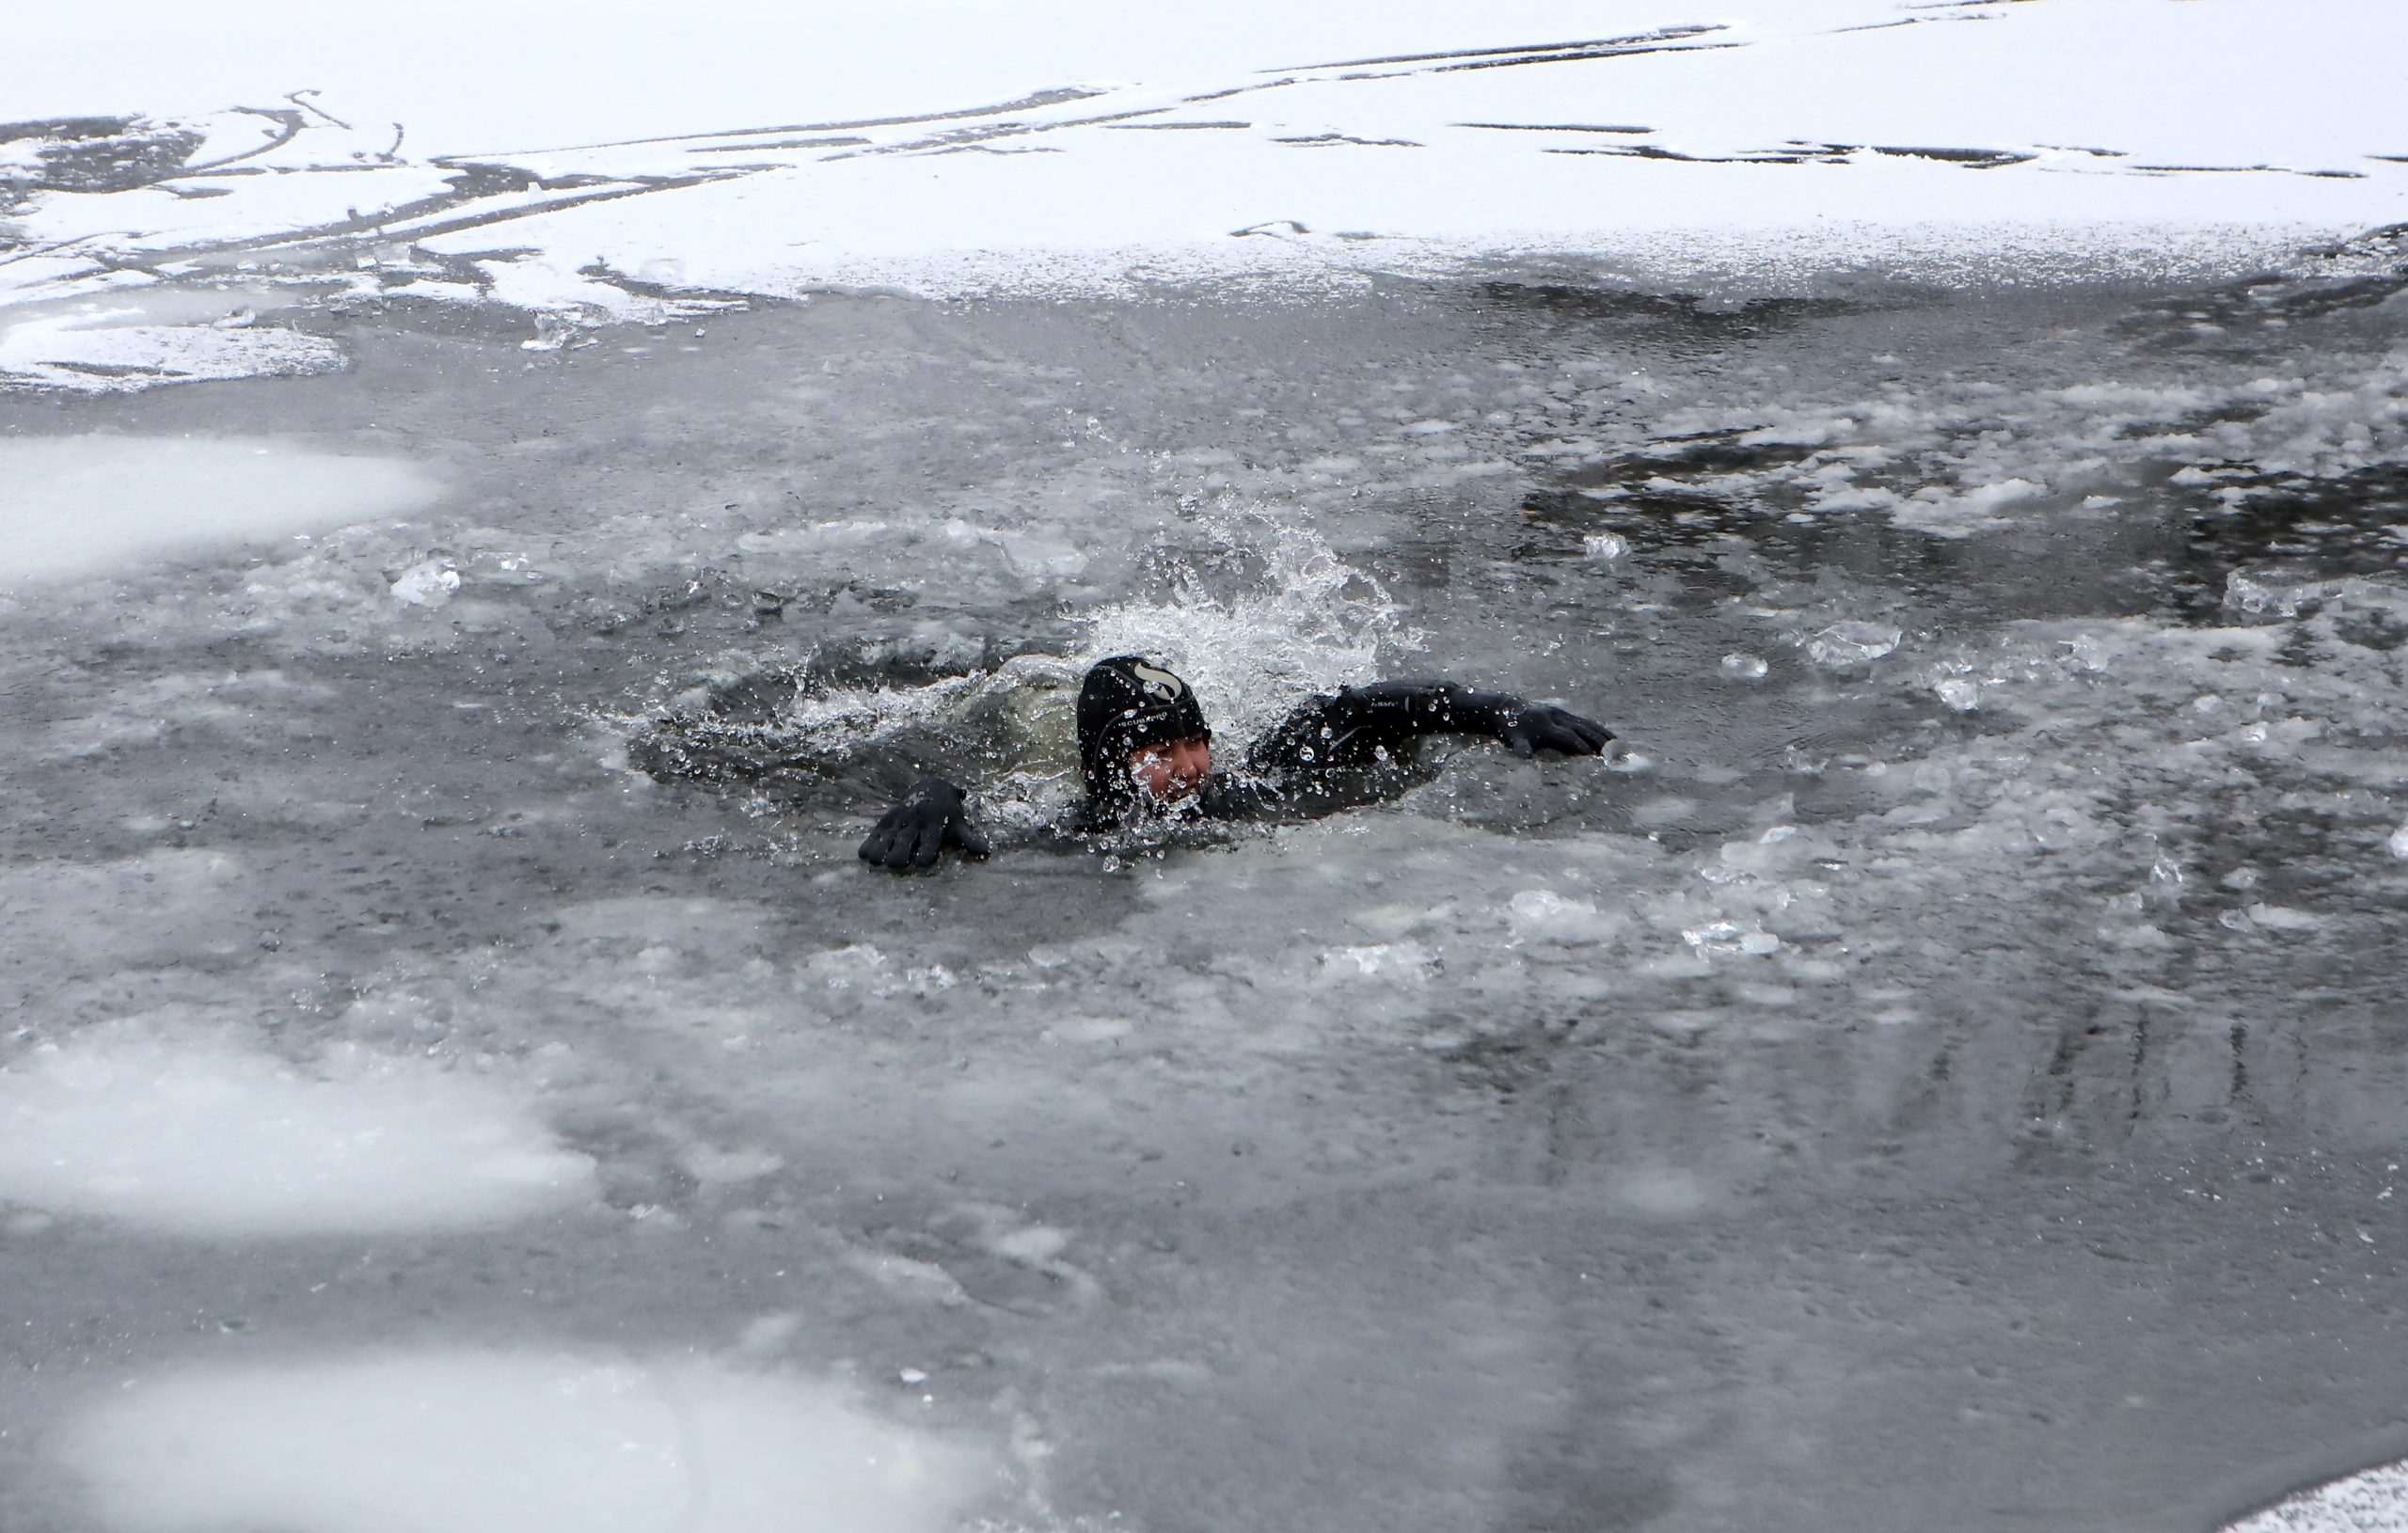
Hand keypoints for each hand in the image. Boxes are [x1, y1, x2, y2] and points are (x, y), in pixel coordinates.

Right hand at [858, 778, 991, 870]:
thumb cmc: (948, 814)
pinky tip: (865, 856)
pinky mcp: (887, 820)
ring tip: (877, 861)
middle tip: (898, 863)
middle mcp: (916, 822)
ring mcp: (900, 820)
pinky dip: (870, 844)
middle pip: (904, 842)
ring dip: (881, 851)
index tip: (922, 863)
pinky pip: (875, 833)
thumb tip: (987, 852)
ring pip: (887, 837)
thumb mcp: (959, 825)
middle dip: (900, 855)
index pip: (929, 843)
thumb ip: (970, 840)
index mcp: (935, 826)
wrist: (931, 787)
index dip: (925, 854)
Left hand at [1494, 701, 1613, 757]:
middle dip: (1597, 740)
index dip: (1579, 745)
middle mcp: (1556, 718)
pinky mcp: (1563, 713)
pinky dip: (1597, 728)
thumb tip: (1525, 757)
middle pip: (1582, 728)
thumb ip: (1521, 748)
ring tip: (1618, 744)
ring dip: (1602, 733)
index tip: (1592, 755)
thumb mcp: (1512, 740)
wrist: (1505, 707)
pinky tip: (1608, 736)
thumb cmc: (1509, 729)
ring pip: (1587, 723)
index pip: (1567, 736)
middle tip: (1613, 752)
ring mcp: (1561, 714)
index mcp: (1545, 726)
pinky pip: (1584, 721)